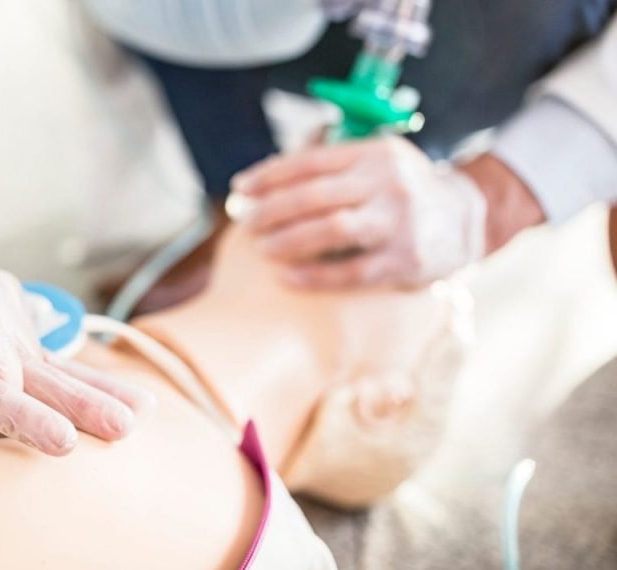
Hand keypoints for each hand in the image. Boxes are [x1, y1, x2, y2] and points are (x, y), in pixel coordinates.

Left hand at [0, 205, 149, 481]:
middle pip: (9, 377)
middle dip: (32, 414)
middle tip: (62, 446)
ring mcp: (5, 321)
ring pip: (46, 371)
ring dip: (85, 400)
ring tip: (124, 426)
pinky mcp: (18, 331)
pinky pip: (58, 361)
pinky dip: (95, 383)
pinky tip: (136, 404)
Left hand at [226, 136, 487, 287]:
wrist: (466, 221)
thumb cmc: (402, 191)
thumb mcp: (378, 162)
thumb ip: (332, 163)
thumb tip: (267, 176)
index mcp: (375, 154)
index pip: (311, 161)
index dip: (270, 175)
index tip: (240, 188)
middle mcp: (389, 183)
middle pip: (316, 195)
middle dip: (273, 210)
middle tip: (247, 223)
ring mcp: (400, 222)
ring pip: (332, 230)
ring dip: (289, 240)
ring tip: (262, 249)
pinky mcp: (406, 260)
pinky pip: (351, 271)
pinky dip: (315, 275)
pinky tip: (287, 277)